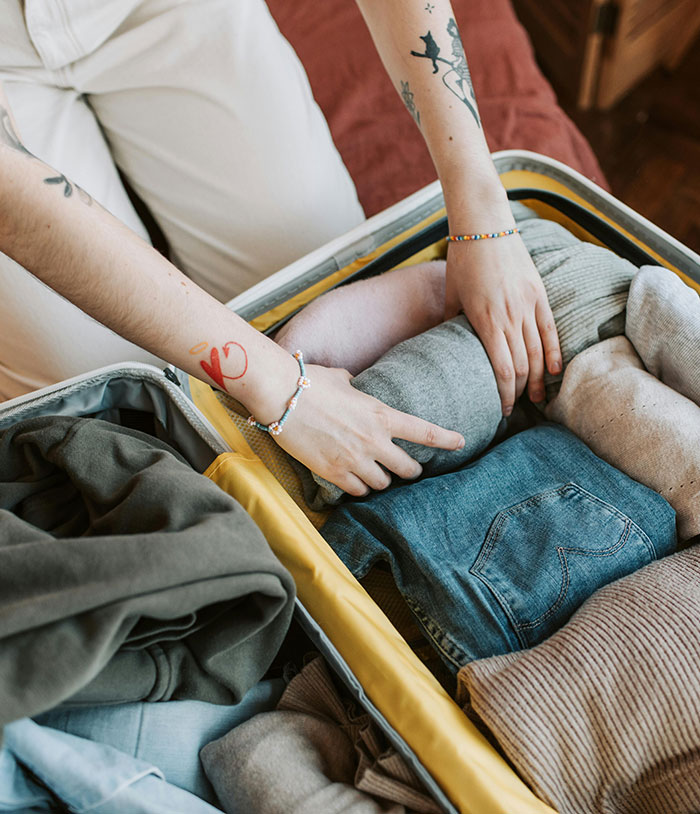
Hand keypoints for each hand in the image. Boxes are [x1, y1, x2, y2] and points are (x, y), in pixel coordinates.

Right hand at [273, 364, 464, 495]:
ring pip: (383, 484)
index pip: (424, 432)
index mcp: (381, 414)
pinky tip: (354, 481)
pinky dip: (359, 488)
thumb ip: (356, 388)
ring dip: (381, 481)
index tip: (460, 442)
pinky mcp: (333, 473)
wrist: (281, 395)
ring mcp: (354, 459)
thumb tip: (354, 384)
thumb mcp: (343, 380)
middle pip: (407, 469)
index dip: (446, 439)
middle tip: (408, 470)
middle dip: (411, 471)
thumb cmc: (310, 382)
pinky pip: (358, 491)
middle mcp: (373, 440)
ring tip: (375, 475)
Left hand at [445, 232, 561, 414]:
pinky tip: (554, 371)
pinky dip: (554, 352)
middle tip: (518, 407)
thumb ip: (450, 322)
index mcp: (485, 321)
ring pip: (539, 351)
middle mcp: (509, 316)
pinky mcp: (539, 293)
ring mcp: (527, 305)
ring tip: (537, 397)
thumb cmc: (463, 259)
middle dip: (520, 392)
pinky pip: (550, 329)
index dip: (505, 394)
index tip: (503, 409)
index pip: (502, 370)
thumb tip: (446, 346)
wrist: (485, 224)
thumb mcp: (451, 294)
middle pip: (522, 366)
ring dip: (538, 379)